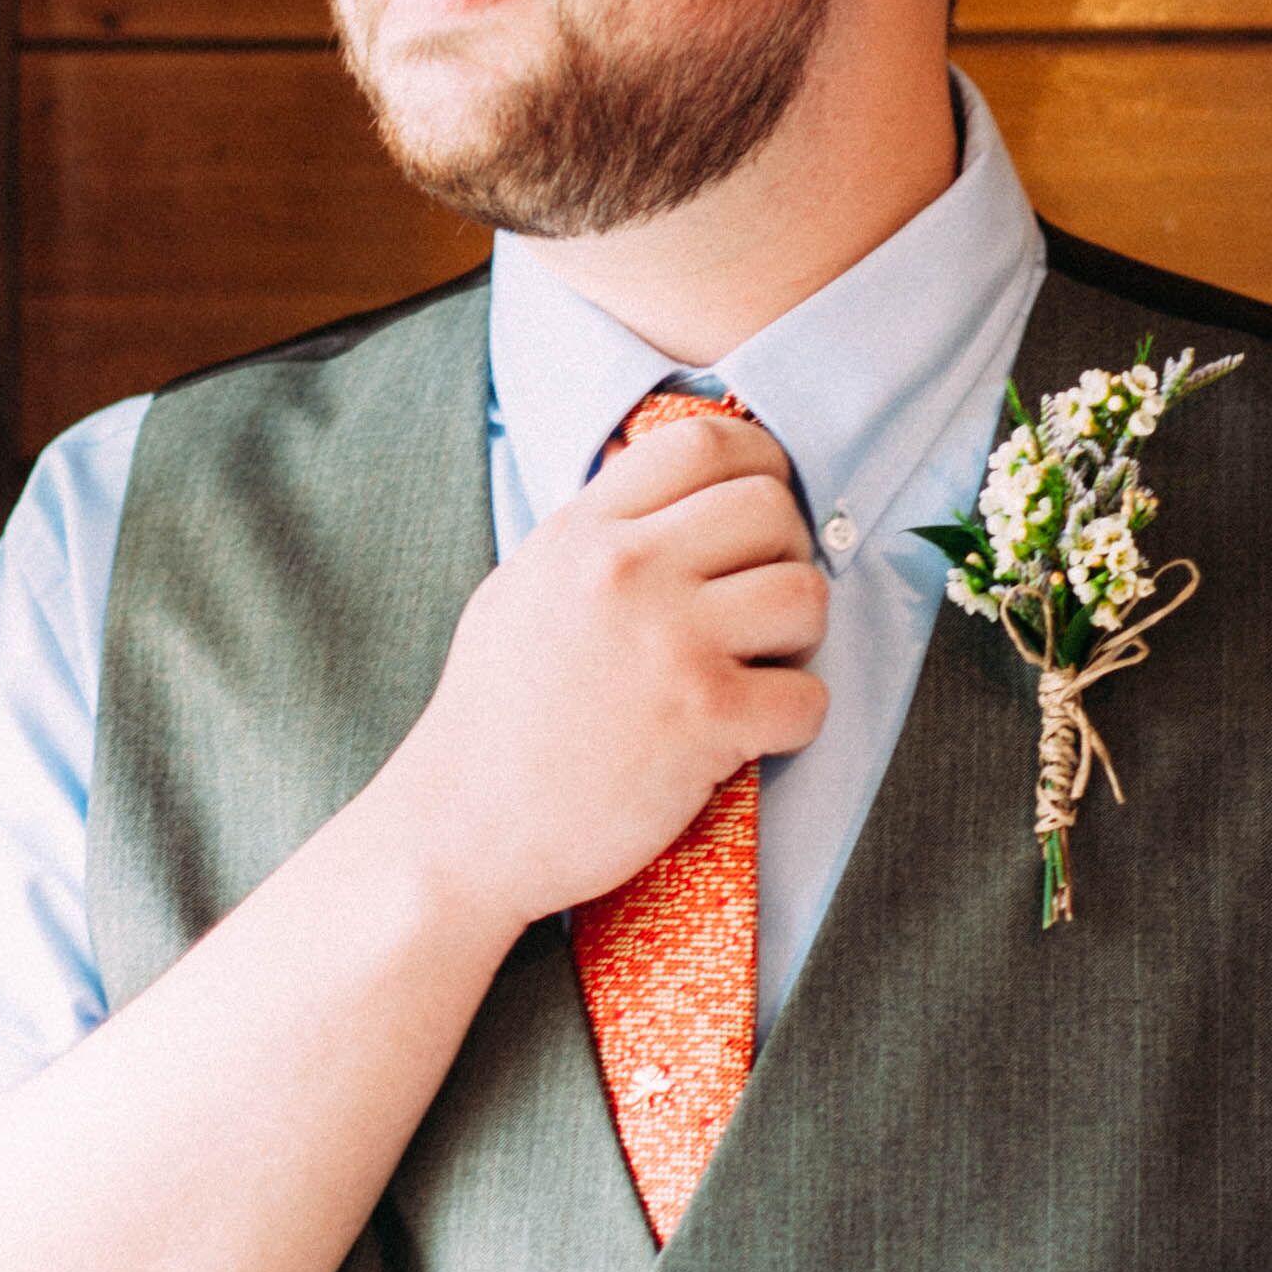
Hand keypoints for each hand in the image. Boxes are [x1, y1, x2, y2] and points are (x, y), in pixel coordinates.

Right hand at [383, 409, 827, 930]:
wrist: (463, 829)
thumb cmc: (493, 719)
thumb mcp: (522, 590)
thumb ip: (595, 538)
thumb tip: (672, 502)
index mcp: (583, 531)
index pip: (704, 442)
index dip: (758, 468)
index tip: (760, 513)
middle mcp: (627, 570)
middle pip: (769, 508)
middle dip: (784, 556)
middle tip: (757, 607)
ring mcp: (671, 643)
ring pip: (806, 594)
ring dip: (798, 637)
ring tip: (756, 668)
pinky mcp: (705, 721)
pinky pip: (808, 696)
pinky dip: (793, 720)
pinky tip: (748, 735)